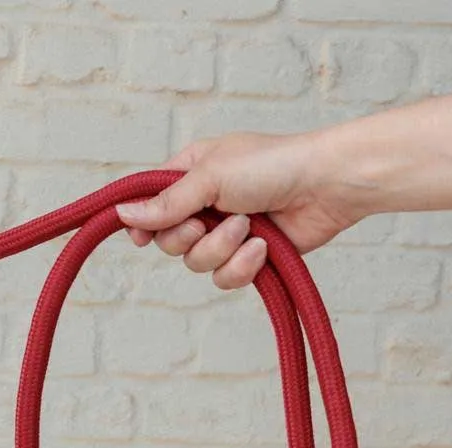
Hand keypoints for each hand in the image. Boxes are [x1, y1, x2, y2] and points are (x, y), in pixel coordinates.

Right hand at [118, 130, 364, 289]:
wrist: (329, 186)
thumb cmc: (274, 165)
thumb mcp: (211, 177)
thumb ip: (166, 203)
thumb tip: (123, 214)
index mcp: (191, 174)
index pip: (150, 204)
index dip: (143, 223)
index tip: (141, 237)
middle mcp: (204, 205)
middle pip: (168, 241)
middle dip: (189, 238)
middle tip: (209, 222)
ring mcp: (225, 233)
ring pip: (196, 264)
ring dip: (222, 249)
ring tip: (249, 227)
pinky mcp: (248, 257)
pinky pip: (224, 278)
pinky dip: (242, 266)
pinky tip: (263, 247)